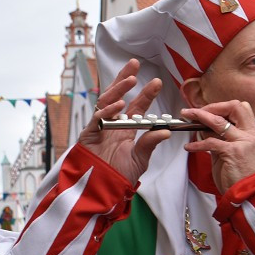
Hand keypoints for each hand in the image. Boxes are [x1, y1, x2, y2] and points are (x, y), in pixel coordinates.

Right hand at [77, 59, 171, 184]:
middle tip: (134, 64)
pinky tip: (118, 104)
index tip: (156, 82)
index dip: (145, 94)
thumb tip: (166, 131)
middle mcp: (112, 124)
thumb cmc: (118, 176)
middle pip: (118, 96)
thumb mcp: (140, 159)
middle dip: (125, 79)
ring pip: (106, 102)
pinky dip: (107, 111)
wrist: (102, 190)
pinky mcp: (88, 135)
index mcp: (125, 129)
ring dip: (117, 89)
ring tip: (130, 79)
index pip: (136, 107)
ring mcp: (99, 128)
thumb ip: (150, 144)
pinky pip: (97, 119)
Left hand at [182, 101, 254, 192]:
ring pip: (219, 121)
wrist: (249, 195)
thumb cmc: (242, 177)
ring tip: (187, 117)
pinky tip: (189, 147)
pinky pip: (210, 142)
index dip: (223, 107)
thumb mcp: (236, 153)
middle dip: (212, 107)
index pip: (241, 108)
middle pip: (234, 107)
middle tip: (197, 111)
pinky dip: (197, 144)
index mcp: (254, 133)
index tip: (209, 111)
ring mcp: (243, 142)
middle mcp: (251, 135)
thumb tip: (206, 129)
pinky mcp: (233, 152)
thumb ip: (224, 139)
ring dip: (200, 117)